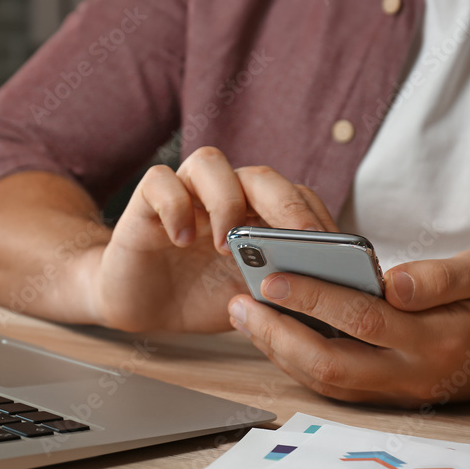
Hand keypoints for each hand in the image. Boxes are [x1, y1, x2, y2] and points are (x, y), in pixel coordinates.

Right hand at [90, 147, 336, 331]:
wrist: (141, 305)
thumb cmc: (198, 295)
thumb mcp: (248, 298)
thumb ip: (279, 286)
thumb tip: (323, 290)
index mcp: (257, 214)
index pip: (295, 197)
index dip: (313, 219)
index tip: (328, 251)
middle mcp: (225, 194)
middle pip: (260, 176)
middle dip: (284, 206)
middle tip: (295, 242)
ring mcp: (186, 193)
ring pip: (210, 162)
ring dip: (226, 202)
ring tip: (225, 248)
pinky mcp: (146, 202)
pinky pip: (160, 181)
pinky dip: (175, 207)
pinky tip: (181, 240)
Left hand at [227, 250, 469, 407]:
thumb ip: (443, 277)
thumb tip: (393, 282)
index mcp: (436, 341)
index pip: (362, 319)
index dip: (313, 298)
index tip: (272, 276)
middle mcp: (411, 375)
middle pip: (329, 364)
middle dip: (277, 334)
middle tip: (239, 302)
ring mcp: (396, 391)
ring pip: (324, 380)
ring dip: (278, 350)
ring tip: (244, 313)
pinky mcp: (387, 394)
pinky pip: (333, 384)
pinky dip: (296, 361)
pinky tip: (272, 332)